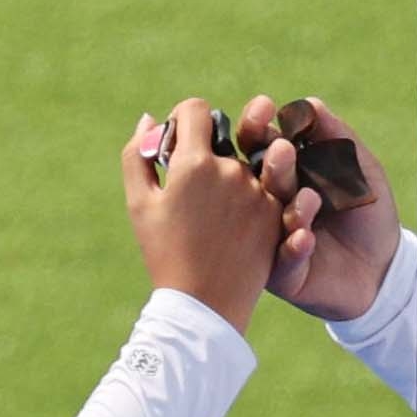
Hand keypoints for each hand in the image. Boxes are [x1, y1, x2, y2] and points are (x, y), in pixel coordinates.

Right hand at [123, 99, 287, 333]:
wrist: (204, 307)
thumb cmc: (164, 255)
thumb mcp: (140, 204)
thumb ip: (137, 154)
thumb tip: (149, 119)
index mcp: (195, 163)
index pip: (195, 109)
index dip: (184, 120)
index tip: (178, 142)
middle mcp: (233, 170)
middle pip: (224, 139)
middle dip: (208, 153)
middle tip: (194, 189)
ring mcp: (261, 193)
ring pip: (248, 164)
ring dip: (233, 177)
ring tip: (216, 212)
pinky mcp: (279, 216)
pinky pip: (267, 191)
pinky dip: (252, 199)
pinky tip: (235, 224)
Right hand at [237, 92, 396, 321]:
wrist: (383, 267)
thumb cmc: (367, 211)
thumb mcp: (358, 167)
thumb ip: (335, 136)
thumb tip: (309, 104)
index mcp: (282, 170)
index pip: (260, 141)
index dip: (257, 124)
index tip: (264, 108)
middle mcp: (268, 200)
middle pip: (255, 175)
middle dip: (271, 163)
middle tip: (283, 153)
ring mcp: (270, 237)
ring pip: (264, 217)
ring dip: (284, 202)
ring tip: (310, 199)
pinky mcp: (280, 274)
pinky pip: (280, 260)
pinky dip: (294, 246)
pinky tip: (306, 238)